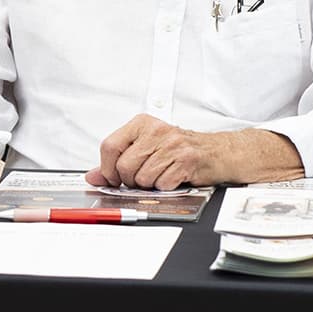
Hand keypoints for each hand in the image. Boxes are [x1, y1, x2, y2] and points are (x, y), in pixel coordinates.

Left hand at [87, 116, 306, 188]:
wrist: (220, 152)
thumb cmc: (181, 151)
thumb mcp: (146, 149)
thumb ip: (117, 162)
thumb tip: (92, 176)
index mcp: (142, 124)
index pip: (109, 146)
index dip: (107, 169)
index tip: (114, 178)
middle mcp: (156, 130)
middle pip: (124, 167)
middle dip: (130, 181)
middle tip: (144, 178)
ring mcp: (172, 144)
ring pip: (142, 178)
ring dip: (150, 185)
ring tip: (162, 175)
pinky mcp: (186, 160)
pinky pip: (162, 184)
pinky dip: (166, 187)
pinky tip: (174, 178)